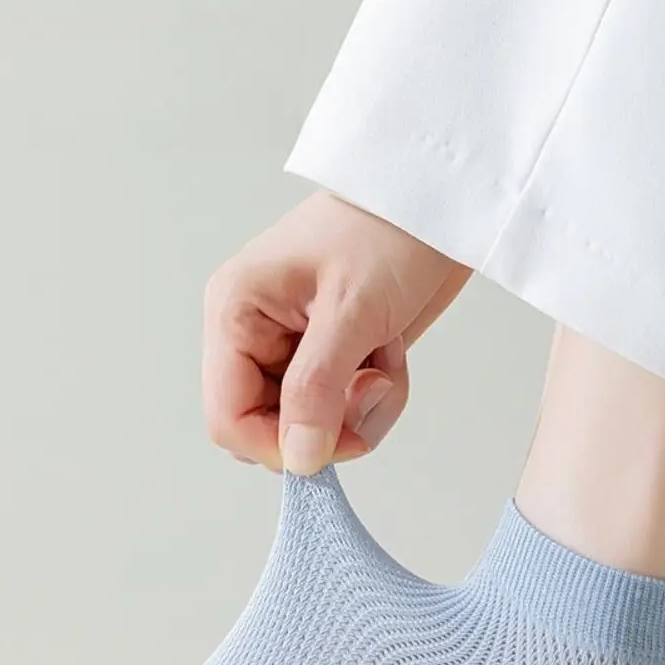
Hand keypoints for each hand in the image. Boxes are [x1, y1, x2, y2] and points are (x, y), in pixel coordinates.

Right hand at [203, 190, 470, 472]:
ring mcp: (292, 348)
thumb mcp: (350, 312)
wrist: (436, 203)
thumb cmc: (387, 231)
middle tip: (372, 387)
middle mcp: (254, 336)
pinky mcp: (329, 356)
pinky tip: (389, 351)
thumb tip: (298, 461)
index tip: (335, 443)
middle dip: (328, 425)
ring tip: (386, 358)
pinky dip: (374, 397)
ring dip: (359, 409)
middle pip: (269, 428)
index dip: (278, 446)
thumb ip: (317, 391)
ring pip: (311, 426)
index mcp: (237, 315)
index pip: (228, 418)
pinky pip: (341, 409)